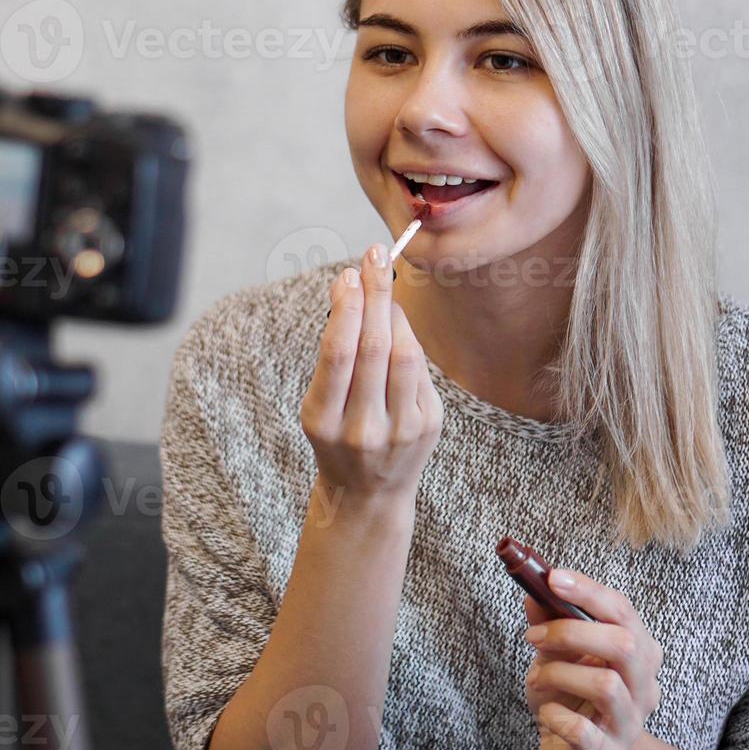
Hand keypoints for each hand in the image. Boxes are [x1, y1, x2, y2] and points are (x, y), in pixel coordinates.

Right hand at [299, 245, 443, 501]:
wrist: (368, 493)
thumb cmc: (337, 436)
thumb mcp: (319, 404)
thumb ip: (334, 354)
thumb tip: (351, 289)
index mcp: (324, 421)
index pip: (338, 353)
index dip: (345, 307)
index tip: (348, 273)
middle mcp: (363, 428)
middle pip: (374, 347)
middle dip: (374, 294)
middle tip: (373, 256)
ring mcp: (401, 430)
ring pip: (404, 355)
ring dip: (394, 311)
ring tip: (383, 283)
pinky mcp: (429, 425)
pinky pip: (420, 369)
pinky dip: (406, 339)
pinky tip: (395, 324)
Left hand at [521, 572, 663, 749]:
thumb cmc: (569, 701)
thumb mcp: (554, 656)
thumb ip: (548, 622)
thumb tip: (534, 591)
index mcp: (636, 654)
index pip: (623, 611)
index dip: (588, 591)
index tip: (553, 578)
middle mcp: (643, 687)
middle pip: (625, 644)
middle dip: (571, 632)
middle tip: (533, 637)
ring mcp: (629, 725)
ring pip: (606, 685)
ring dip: (558, 674)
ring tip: (536, 679)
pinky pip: (584, 731)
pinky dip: (556, 716)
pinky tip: (547, 713)